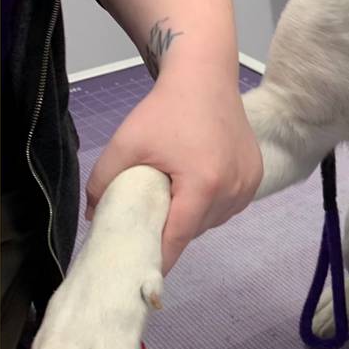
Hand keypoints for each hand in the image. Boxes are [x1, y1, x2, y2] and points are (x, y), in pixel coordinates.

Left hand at [85, 58, 262, 273]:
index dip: (157, 258)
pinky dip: (209, 205)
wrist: (204, 75)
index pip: (177, 239)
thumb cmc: (165, 108)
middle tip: (146, 226)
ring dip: (190, 219)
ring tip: (169, 201)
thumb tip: (93, 216)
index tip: (139, 272)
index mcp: (203, 185)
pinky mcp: (255, 175)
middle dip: (169, 233)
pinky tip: (192, 188)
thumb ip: (103, 182)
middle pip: (194, 231)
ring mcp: (248, 184)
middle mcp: (233, 189)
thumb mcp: (126, 143)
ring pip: (212, 221)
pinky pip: (227, 206)